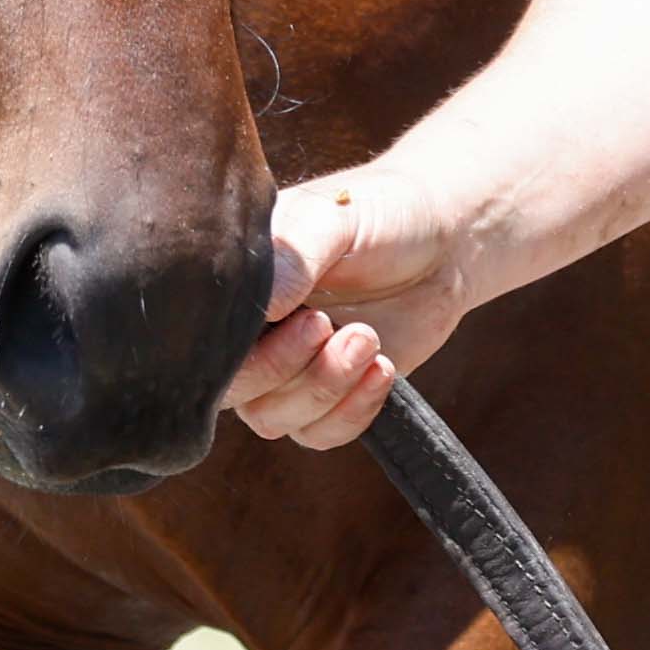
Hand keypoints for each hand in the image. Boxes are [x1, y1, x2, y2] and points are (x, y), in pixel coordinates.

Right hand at [222, 166, 473, 448]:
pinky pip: (319, 433)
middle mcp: (251, 334)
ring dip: (325, 386)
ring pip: (275, 418)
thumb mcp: (334, 218)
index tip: (304, 316)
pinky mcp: (330, 396)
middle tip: (327, 324)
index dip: (243, 347)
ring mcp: (287, 370)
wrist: (443, 239)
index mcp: (237, 288)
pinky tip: (382, 368)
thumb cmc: (379, 215)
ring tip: (368, 337)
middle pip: (233, 391)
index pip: (205, 339)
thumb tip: (263, 305)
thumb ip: (296, 257)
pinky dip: (351, 411)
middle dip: (284, 368)